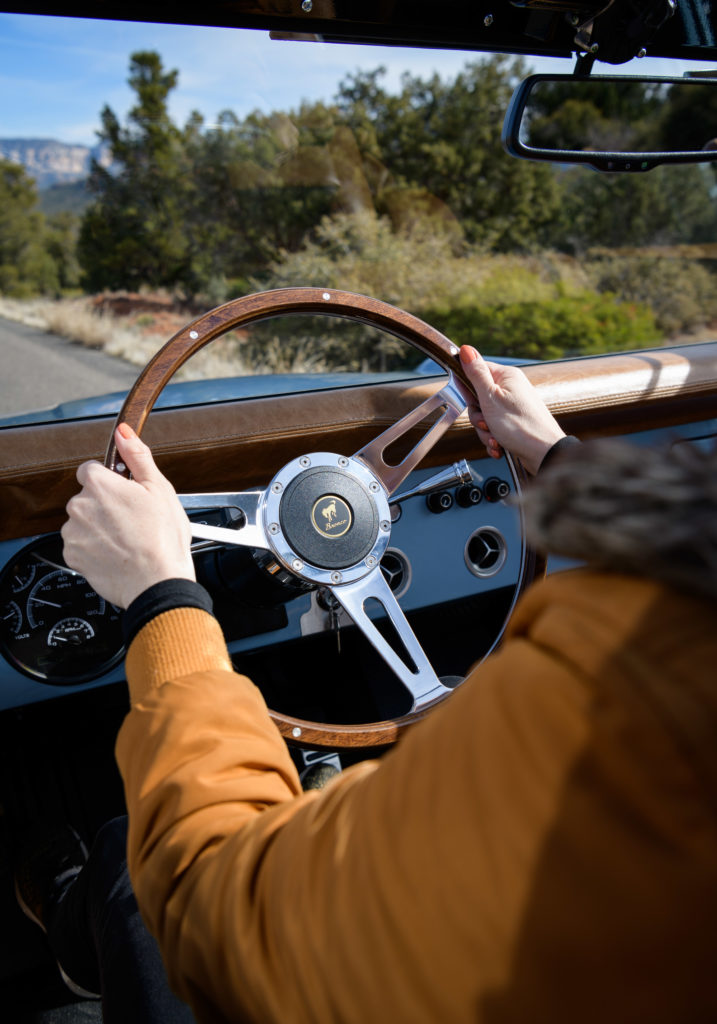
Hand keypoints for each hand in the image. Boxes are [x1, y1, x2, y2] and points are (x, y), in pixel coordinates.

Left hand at [61, 424, 194, 607]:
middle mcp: (80, 506)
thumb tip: (124, 432)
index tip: (124, 493)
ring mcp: (73, 532)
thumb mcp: (159, 489)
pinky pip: (80, 545)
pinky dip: (94, 548)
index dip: (110, 481)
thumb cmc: (162, 540)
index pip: (90, 469)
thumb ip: (137, 456)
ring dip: (99, 527)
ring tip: (127, 539)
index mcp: (100, 484)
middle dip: (105, 505)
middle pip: (87, 497)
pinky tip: (117, 553)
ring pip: (83, 521)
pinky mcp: (72, 556)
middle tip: (133, 520)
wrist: (156, 583)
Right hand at [459, 346, 564, 474]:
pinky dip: (493, 439)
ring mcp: (513, 407)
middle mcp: (511, 389)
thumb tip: (465, 350)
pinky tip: (499, 446)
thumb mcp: (491, 398)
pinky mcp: (514, 423)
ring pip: (485, 416)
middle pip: (478, 398)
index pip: (476, 371)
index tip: (470, 401)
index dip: (468, 388)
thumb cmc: (521, 426)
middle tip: (486, 422)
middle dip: (478, 416)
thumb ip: (476, 374)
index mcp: (507, 377)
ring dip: (485, 431)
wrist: (545, 454)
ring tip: (495, 438)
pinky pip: (494, 428)